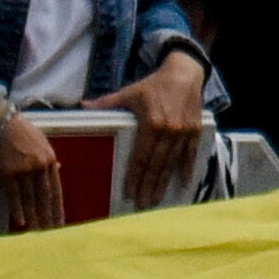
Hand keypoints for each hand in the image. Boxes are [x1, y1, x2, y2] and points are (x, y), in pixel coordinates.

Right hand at [0, 109, 55, 231]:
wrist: (2, 123)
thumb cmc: (21, 132)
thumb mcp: (41, 143)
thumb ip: (48, 159)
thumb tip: (57, 169)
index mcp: (49, 161)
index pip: (56, 191)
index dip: (58, 208)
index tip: (60, 223)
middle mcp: (40, 167)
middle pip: (45, 198)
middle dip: (48, 217)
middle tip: (52, 234)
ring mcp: (24, 170)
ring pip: (31, 199)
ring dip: (34, 217)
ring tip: (38, 233)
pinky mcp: (8, 173)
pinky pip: (14, 194)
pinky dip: (18, 209)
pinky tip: (22, 222)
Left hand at [102, 54, 208, 209]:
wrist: (185, 74)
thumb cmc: (154, 85)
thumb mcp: (129, 92)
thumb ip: (107, 102)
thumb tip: (83, 106)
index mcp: (151, 124)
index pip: (140, 156)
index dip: (134, 175)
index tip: (129, 192)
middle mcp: (168, 131)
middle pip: (156, 164)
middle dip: (148, 186)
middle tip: (142, 204)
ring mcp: (183, 133)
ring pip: (171, 163)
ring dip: (164, 183)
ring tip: (156, 199)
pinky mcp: (195, 131)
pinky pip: (190, 154)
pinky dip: (186, 169)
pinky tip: (183, 184)